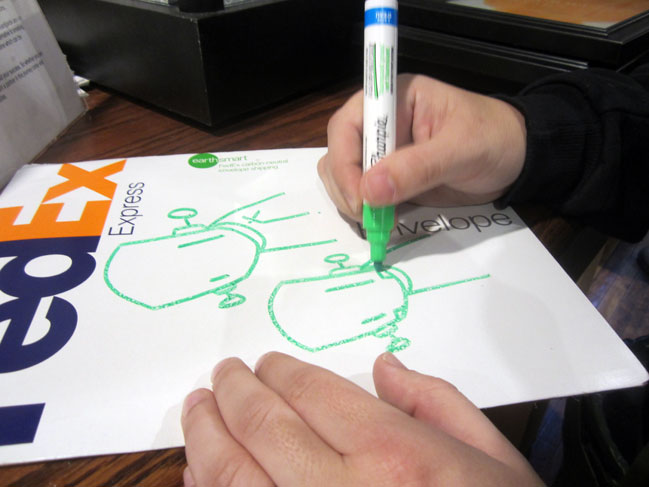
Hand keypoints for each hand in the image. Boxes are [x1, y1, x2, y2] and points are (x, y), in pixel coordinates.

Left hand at [181, 352, 543, 485]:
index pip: (313, 392)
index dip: (279, 372)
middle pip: (264, 426)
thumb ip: (436, 401)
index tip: (265, 363)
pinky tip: (198, 474)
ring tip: (197, 410)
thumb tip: (385, 366)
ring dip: (205, 436)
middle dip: (234, 392)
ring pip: (233, 477)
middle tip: (221, 376)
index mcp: (396, 455)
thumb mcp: (493, 458)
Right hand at [318, 74, 526, 220]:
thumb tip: (370, 191)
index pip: (348, 125)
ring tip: (377, 223)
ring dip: (350, 202)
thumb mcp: (461, 150)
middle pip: (337, 153)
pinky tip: (381, 224)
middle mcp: (380, 124)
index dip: (345, 161)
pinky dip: (364, 212)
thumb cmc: (495, 140)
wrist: (517, 160)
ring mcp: (382, 153)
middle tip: (368, 218)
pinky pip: (362, 196)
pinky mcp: (389, 180)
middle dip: (346, 187)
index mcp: (394, 99)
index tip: (360, 198)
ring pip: (342, 177)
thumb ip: (417, 168)